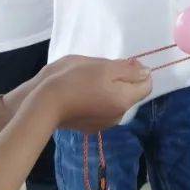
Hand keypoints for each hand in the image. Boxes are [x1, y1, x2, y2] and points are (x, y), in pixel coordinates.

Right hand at [36, 55, 151, 132]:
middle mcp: (118, 116)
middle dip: (121, 79)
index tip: (122, 63)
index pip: (146, 85)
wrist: (43, 103)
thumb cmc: (74, 80)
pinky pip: (101, 108)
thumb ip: (128, 70)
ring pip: (115, 100)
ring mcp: (103, 123)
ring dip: (108, 88)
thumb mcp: (104, 67)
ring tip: (88, 79)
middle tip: (101, 69)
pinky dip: (97, 99)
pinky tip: (81, 92)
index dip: (138, 72)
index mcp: (124, 101)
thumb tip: (146, 72)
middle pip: (130, 93)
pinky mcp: (89, 126)